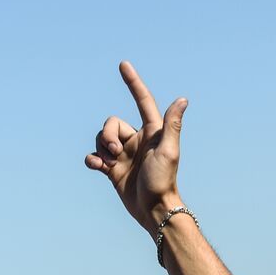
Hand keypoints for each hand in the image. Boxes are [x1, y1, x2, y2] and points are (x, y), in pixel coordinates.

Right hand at [86, 61, 187, 233]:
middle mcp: (137, 140)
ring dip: (101, 148)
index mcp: (152, 132)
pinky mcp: (113, 168)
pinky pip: (94, 155)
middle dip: (108, 135)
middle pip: (111, 123)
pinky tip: (98, 167)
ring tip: (112, 163)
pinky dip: (92, 159)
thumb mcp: (168, 151)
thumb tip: (183, 99)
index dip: (133, 83)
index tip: (123, 65)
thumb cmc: (164, 181)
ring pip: (101, 138)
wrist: (153, 210)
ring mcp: (124, 154)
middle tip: (118, 153)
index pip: (142, 101)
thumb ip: (171, 125)